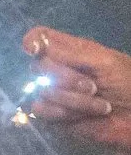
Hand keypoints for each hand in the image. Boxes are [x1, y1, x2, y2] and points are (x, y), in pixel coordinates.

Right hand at [25, 28, 130, 153]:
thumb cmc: (127, 84)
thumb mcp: (105, 62)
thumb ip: (70, 53)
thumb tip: (33, 45)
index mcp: (72, 51)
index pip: (40, 38)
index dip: (33, 42)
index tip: (36, 51)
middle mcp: (58, 69)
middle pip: (37, 66)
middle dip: (66, 79)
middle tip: (92, 87)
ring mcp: (53, 92)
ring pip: (42, 91)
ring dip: (74, 100)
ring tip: (99, 105)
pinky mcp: (52, 114)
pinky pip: (41, 110)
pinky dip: (64, 113)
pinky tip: (81, 116)